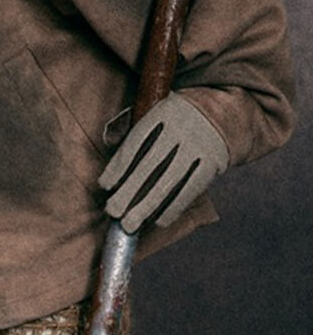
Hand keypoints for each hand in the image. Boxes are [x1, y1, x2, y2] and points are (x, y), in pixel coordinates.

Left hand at [99, 92, 227, 233]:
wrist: (229, 112)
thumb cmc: (179, 117)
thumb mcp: (158, 109)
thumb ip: (132, 125)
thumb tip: (107, 142)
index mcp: (163, 112)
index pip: (136, 141)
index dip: (118, 165)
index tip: (104, 186)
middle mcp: (181, 128)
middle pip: (150, 165)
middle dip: (128, 191)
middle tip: (112, 212)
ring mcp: (199, 146)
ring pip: (169, 181)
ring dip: (147, 206)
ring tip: (129, 225)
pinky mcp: (213, 163)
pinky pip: (190, 189)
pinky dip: (174, 207)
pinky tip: (158, 221)